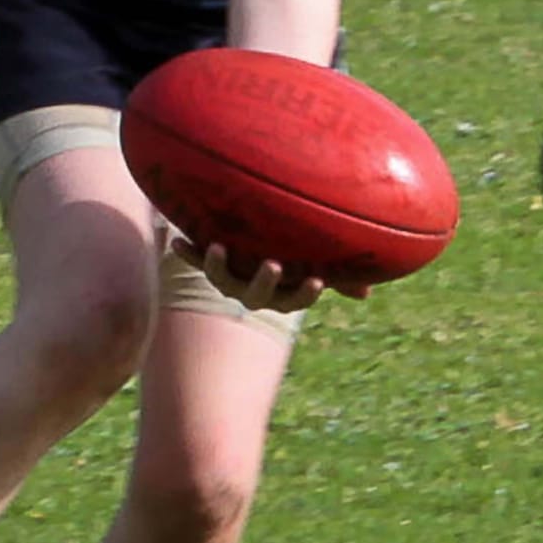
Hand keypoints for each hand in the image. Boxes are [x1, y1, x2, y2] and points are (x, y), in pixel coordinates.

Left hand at [173, 238, 368, 312]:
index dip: (305, 294)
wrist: (252, 246)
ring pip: (224, 281)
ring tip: (217, 248)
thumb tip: (367, 292)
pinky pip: (196, 261)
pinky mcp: (212, 260)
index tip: (317, 279)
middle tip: (272, 265)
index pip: (297, 299)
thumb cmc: (296, 253)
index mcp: (283, 291)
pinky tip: (175, 243)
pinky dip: (187, 254)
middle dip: (264, 282)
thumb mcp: (317, 262)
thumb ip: (339, 276)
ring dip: (218, 267)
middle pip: (258, 295)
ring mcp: (232, 277)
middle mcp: (255, 289)